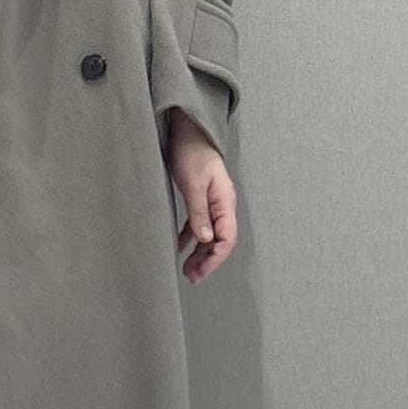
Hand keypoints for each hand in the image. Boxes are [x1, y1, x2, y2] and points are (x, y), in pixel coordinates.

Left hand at [165, 108, 238, 282]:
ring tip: (187, 270)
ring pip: (209, 236)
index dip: (216, 258)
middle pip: (219, 240)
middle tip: (192, 277)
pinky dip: (190, 239)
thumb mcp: (193, 184)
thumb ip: (199, 212)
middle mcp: (221, 205)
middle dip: (208, 261)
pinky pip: (198, 225)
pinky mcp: (199, 199)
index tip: (201, 271)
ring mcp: (211, 203)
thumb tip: (205, 240)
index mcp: (225, 201)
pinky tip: (180, 249)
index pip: (227, 238)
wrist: (188, 131)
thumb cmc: (193, 152)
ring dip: (199, 254)